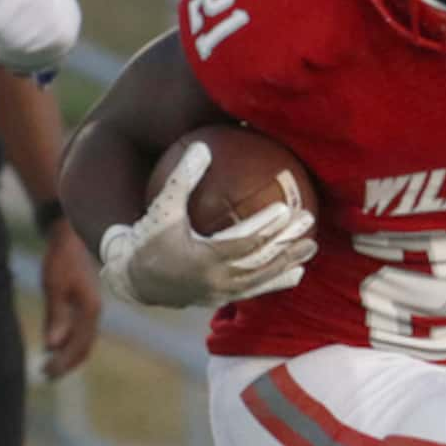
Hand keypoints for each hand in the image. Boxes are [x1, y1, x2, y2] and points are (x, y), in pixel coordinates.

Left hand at [38, 221, 101, 379]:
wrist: (69, 235)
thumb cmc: (60, 259)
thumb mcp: (54, 287)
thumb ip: (56, 317)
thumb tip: (53, 346)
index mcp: (89, 310)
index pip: (78, 347)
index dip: (63, 363)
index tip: (46, 373)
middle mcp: (94, 313)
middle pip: (83, 347)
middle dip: (66, 364)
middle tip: (45, 375)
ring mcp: (90, 308)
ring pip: (82, 340)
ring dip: (67, 355)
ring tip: (48, 366)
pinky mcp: (83, 304)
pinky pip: (79, 331)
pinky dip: (67, 342)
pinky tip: (52, 346)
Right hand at [97, 142, 315, 309]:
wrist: (133, 279)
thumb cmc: (148, 238)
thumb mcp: (162, 207)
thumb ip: (182, 179)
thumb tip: (203, 146)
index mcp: (202, 258)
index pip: (242, 242)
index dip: (266, 227)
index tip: (287, 208)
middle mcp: (215, 280)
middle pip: (259, 261)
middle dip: (287, 242)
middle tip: (309, 220)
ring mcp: (220, 293)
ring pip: (262, 279)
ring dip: (288, 263)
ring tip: (312, 247)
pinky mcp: (221, 300)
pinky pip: (254, 291)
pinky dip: (276, 282)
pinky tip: (296, 272)